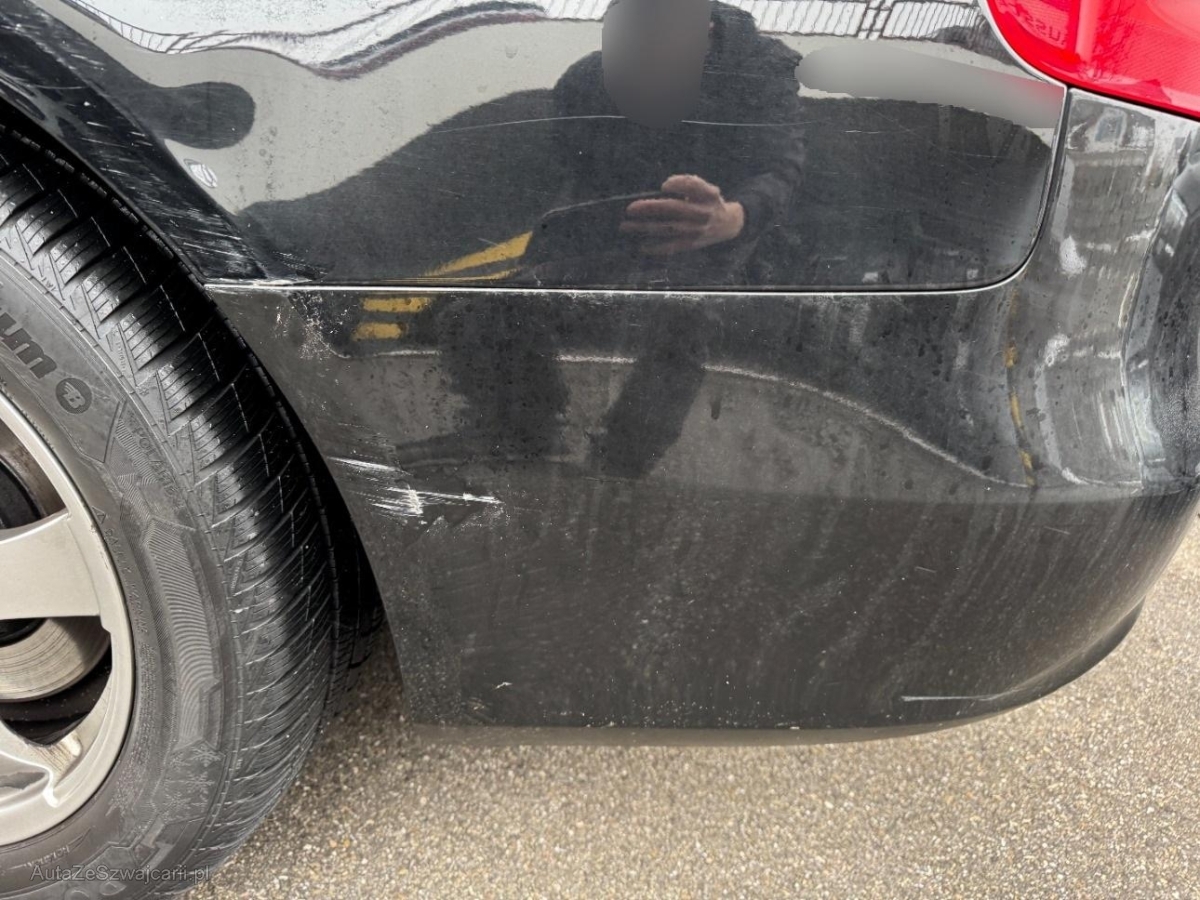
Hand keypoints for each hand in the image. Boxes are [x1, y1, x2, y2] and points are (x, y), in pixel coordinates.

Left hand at [619, 174, 744, 255]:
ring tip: (626, 226)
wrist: (728, 225)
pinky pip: (672, 247)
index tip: (664, 185)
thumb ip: (688, 184)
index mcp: (707, 195)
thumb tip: (663, 188)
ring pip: (667, 229)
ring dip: (645, 228)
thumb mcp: (706, 189)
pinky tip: (641, 246)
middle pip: (673, 209)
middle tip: (629, 209)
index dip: (679, 184)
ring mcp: (696, 230)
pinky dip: (656, 248)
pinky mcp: (692, 244)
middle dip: (650, 208)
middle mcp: (702, 213)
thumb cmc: (708, 202)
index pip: (694, 186)